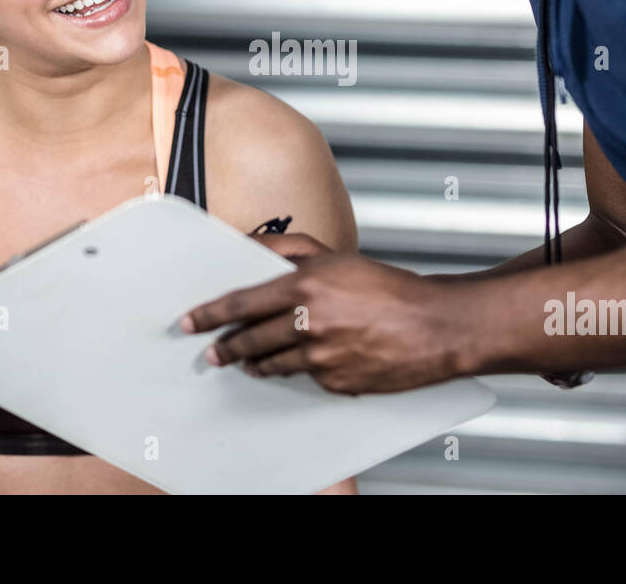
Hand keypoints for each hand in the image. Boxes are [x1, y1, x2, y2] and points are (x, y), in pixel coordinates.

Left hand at [180, 233, 479, 393]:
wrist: (435, 326)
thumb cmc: (391, 288)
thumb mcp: (338, 256)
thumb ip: (291, 248)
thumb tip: (252, 243)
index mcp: (307, 285)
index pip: (242, 302)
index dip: (210, 314)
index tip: (190, 321)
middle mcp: (310, 322)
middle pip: (250, 340)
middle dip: (226, 347)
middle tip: (212, 351)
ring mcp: (323, 356)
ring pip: (272, 364)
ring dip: (254, 364)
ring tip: (246, 362)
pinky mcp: (336, 382)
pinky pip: (304, 379)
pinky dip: (299, 371)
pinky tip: (301, 364)